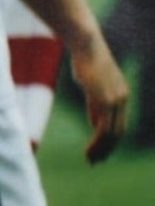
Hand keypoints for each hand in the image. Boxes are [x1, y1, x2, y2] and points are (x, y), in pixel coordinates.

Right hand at [69, 34, 129, 162]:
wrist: (86, 44)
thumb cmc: (84, 60)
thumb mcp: (91, 84)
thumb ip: (95, 103)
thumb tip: (96, 123)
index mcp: (121, 95)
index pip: (118, 124)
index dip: (109, 140)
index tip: (99, 152)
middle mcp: (122, 99)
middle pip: (118, 132)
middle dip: (107, 149)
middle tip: (95, 161)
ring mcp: (116, 100)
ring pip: (112, 134)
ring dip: (102, 150)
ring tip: (91, 160)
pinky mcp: (106, 100)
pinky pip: (103, 128)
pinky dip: (97, 143)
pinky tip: (90, 150)